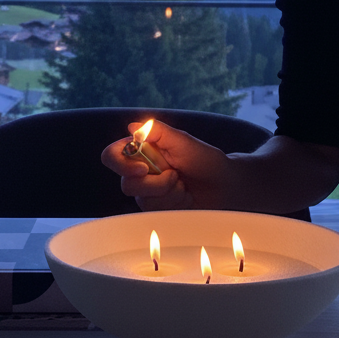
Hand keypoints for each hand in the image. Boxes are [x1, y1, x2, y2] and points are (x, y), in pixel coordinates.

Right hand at [100, 119, 231, 211]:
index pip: (113, 155)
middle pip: (126, 183)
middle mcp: (140, 171)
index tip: (143, 169)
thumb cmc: (207, 161)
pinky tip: (185, 197)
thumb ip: (159, 133)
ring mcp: (148, 192)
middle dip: (155, 183)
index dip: (121, 164)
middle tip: (176, 176)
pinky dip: (173, 203)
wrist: (225, 186)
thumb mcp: (184, 142)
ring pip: (142, 200)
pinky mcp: (157, 208)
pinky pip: (155, 211)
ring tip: (184, 185)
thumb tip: (133, 127)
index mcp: (142, 150)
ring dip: (168, 192)